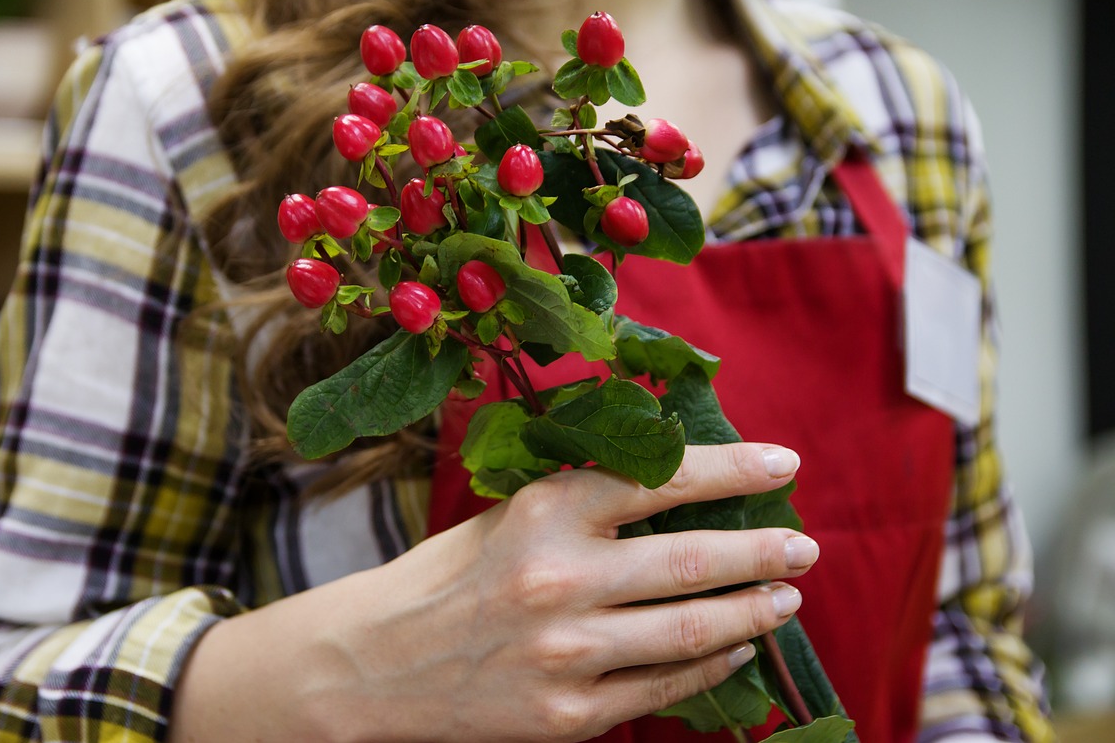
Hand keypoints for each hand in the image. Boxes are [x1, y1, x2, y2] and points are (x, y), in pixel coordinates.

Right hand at [169, 442, 816, 742]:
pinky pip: (664, 691)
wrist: (374, 668)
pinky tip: (737, 650)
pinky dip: (712, 667)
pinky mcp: (569, 715)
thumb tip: (680, 479)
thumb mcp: (506, 515)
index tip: (783, 464)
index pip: (658, 479)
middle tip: (805, 543)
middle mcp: (558, 581)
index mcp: (541, 514)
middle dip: (763, 550)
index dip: (732, 469)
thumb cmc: (447, 577)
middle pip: (692, 561)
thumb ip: (583, 498)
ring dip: (753, 611)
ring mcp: (566, 654)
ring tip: (788, 597)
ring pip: (691, 631)